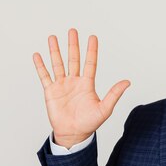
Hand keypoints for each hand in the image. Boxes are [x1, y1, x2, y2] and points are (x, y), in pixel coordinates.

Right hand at [33, 28, 130, 147]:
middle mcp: (74, 82)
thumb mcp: (105, 108)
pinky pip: (44, 76)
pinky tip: (37, 55)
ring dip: (55, 51)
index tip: (92, 37)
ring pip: (58, 64)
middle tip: (72, 30)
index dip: (91, 50)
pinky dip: (40, 66)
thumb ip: (114, 94)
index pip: (90, 63)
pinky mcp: (51, 92)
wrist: (74, 134)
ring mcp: (62, 85)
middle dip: (73, 45)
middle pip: (74, 59)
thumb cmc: (90, 123)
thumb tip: (127, 82)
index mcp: (87, 84)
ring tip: (53, 37)